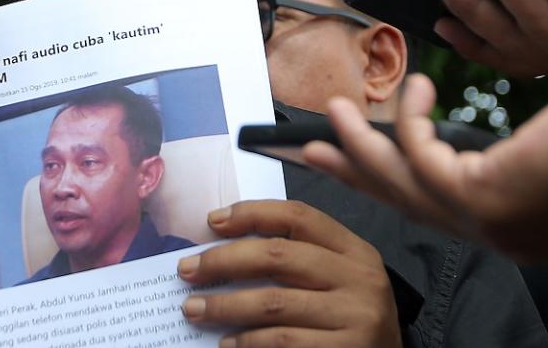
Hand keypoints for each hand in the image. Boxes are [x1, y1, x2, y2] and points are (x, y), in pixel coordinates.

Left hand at [178, 200, 400, 347]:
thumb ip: (295, 256)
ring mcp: (355, 318)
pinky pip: (282, 342)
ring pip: (273, 303)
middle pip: (278, 255)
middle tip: (187, 270)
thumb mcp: (336, 277)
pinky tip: (226, 343)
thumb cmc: (349, 317)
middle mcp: (359, 279)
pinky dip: (246, 342)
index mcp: (354, 250)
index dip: (250, 213)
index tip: (211, 221)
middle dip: (223, 260)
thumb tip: (221, 243)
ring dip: (224, 306)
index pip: (298, 216)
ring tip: (193, 308)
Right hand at [304, 74, 547, 260]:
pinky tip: (422, 87)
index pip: (434, 208)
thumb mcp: (534, 145)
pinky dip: (411, 120)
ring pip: (401, 185)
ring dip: (361, 145)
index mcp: (514, 223)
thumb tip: (446, 154)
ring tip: (336, 111)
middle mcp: (500, 233)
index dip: (384, 183)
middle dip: (354, 174)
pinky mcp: (481, 199)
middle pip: (407, 205)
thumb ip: (489, 155)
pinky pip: (420, 158)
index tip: (351, 158)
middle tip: (312, 152)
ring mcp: (491, 222)